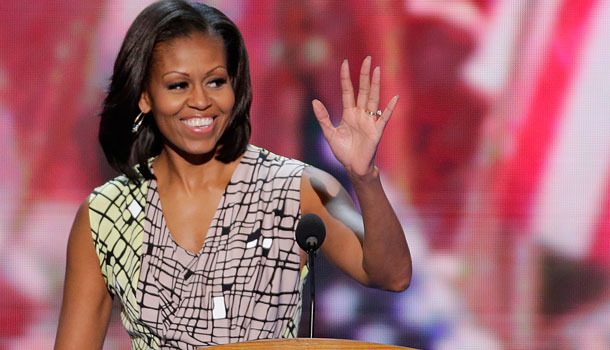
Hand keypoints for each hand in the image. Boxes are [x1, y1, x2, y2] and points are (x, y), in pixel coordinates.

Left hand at [312, 56, 398, 176]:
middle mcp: (360, 114)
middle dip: (364, 75)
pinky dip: (389, 108)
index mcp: (349, 113)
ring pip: (373, 99)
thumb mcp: (329, 133)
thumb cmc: (343, 151)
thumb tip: (314, 101)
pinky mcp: (376, 131)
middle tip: (368, 59)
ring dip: (375, 85)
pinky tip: (394, 97)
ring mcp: (369, 121)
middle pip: (363, 90)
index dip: (346, 77)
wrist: (353, 167)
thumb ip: (323, 118)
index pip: (348, 91)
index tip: (345, 62)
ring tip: (377, 70)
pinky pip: (384, 117)